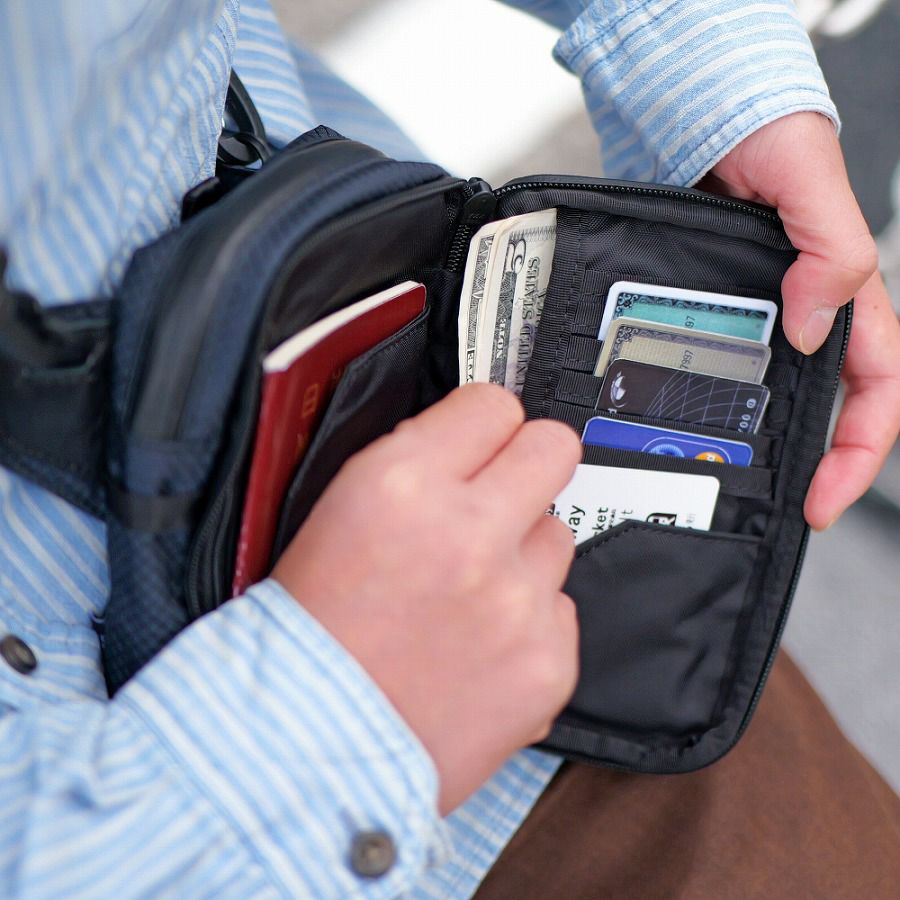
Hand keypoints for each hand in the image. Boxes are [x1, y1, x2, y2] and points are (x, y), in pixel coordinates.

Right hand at [272, 383, 580, 813]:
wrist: (310, 751)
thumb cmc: (309, 641)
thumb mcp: (335, 517)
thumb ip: (413, 464)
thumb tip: (468, 442)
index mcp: (403, 486)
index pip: (491, 404)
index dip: (483, 423)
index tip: (481, 440)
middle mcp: (470, 534)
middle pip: (553, 448)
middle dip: (527, 463)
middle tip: (500, 496)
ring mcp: (518, 601)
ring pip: (558, 535)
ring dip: (522, 554)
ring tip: (468, 595)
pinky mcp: (549, 661)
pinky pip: (562, 609)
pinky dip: (529, 622)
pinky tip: (480, 647)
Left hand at [699, 112, 899, 528]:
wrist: (704, 120)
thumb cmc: (769, 137)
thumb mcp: (813, 186)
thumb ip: (830, 251)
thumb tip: (812, 327)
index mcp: (849, 298)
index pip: (875, 389)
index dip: (857, 451)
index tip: (824, 497)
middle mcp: (805, 316)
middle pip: (824, 406)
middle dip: (811, 464)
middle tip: (775, 509)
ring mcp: (759, 318)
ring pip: (770, 394)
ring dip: (758, 440)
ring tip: (723, 483)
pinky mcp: (715, 313)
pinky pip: (719, 365)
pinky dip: (708, 399)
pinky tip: (681, 424)